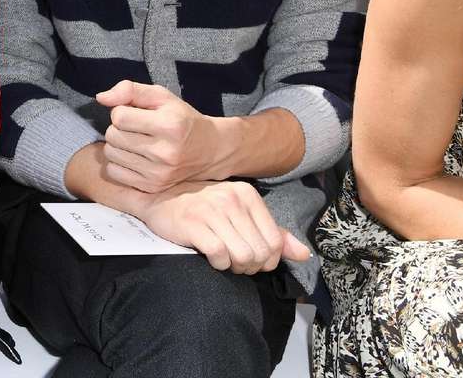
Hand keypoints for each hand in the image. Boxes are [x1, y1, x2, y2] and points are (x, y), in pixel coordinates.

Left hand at [96, 81, 226, 192]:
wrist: (208, 149)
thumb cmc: (181, 119)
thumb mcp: (161, 96)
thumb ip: (129, 90)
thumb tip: (101, 98)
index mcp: (169, 125)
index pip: (119, 116)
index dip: (122, 111)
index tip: (136, 114)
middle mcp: (165, 152)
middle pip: (112, 135)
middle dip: (118, 128)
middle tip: (136, 128)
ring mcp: (159, 173)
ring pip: (110, 153)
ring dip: (117, 145)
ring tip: (136, 141)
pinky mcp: (152, 187)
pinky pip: (114, 172)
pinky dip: (119, 162)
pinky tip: (135, 156)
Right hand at [136, 179, 312, 274]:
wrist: (158, 198)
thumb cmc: (201, 207)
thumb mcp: (239, 214)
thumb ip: (273, 233)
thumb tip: (304, 254)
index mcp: (248, 195)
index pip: (275, 241)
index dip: (269, 260)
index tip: (254, 261)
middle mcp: (232, 199)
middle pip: (261, 252)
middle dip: (252, 266)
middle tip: (238, 263)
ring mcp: (212, 210)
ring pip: (243, 256)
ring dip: (236, 267)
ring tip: (226, 261)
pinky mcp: (193, 224)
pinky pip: (220, 255)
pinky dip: (219, 264)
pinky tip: (211, 257)